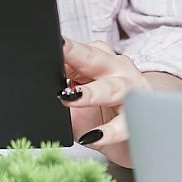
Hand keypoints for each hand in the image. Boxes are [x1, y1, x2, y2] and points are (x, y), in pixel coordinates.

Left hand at [59, 39, 181, 167]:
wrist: (134, 139)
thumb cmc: (101, 114)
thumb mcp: (78, 99)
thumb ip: (63, 91)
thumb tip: (42, 92)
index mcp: (99, 59)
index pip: (78, 50)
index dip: (63, 47)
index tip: (50, 41)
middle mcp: (117, 69)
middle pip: (94, 58)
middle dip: (75, 53)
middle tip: (59, 48)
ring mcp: (130, 91)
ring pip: (111, 88)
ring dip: (91, 92)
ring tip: (71, 97)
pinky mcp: (139, 117)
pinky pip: (122, 123)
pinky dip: (108, 131)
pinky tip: (93, 136)